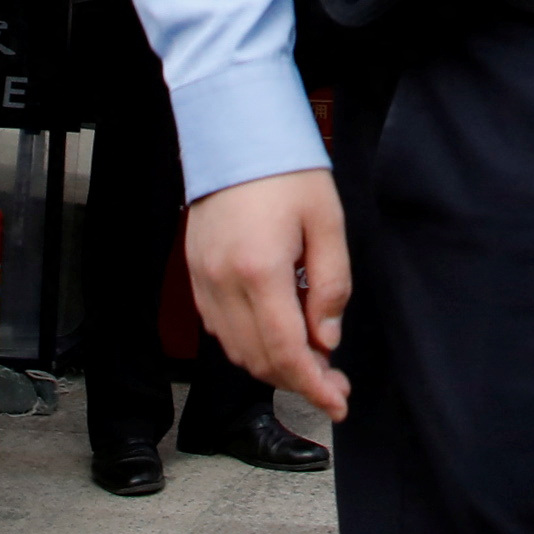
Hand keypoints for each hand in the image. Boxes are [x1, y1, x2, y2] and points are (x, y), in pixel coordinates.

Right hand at [185, 169, 352, 421]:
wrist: (235, 130)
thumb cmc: (285, 169)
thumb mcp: (327, 222)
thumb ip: (331, 285)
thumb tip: (326, 338)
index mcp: (260, 271)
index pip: (287, 352)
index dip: (314, 386)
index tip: (338, 402)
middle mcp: (223, 282)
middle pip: (259, 359)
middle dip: (298, 380)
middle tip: (332, 382)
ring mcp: (203, 279)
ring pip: (236, 350)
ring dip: (272, 365)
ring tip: (309, 359)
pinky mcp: (195, 272)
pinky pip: (219, 328)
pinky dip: (248, 343)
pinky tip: (275, 334)